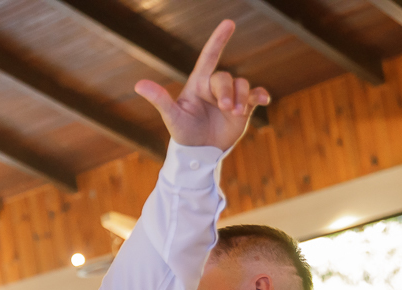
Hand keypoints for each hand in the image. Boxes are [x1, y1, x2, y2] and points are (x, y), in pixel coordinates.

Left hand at [136, 20, 269, 150]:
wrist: (200, 153)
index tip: (229, 23)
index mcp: (198, 84)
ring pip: (243, 85)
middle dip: (227, 91)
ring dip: (242, 97)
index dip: (218, 40)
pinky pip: (256, 95)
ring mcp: (231, 97)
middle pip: (226, 78)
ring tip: (235, 113)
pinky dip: (261, 95)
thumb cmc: (183, 134)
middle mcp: (215, 88)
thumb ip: (159, 100)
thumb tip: (138, 85)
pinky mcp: (244, 108)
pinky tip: (263, 100)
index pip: (209, 57)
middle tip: (225, 108)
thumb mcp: (172, 117)